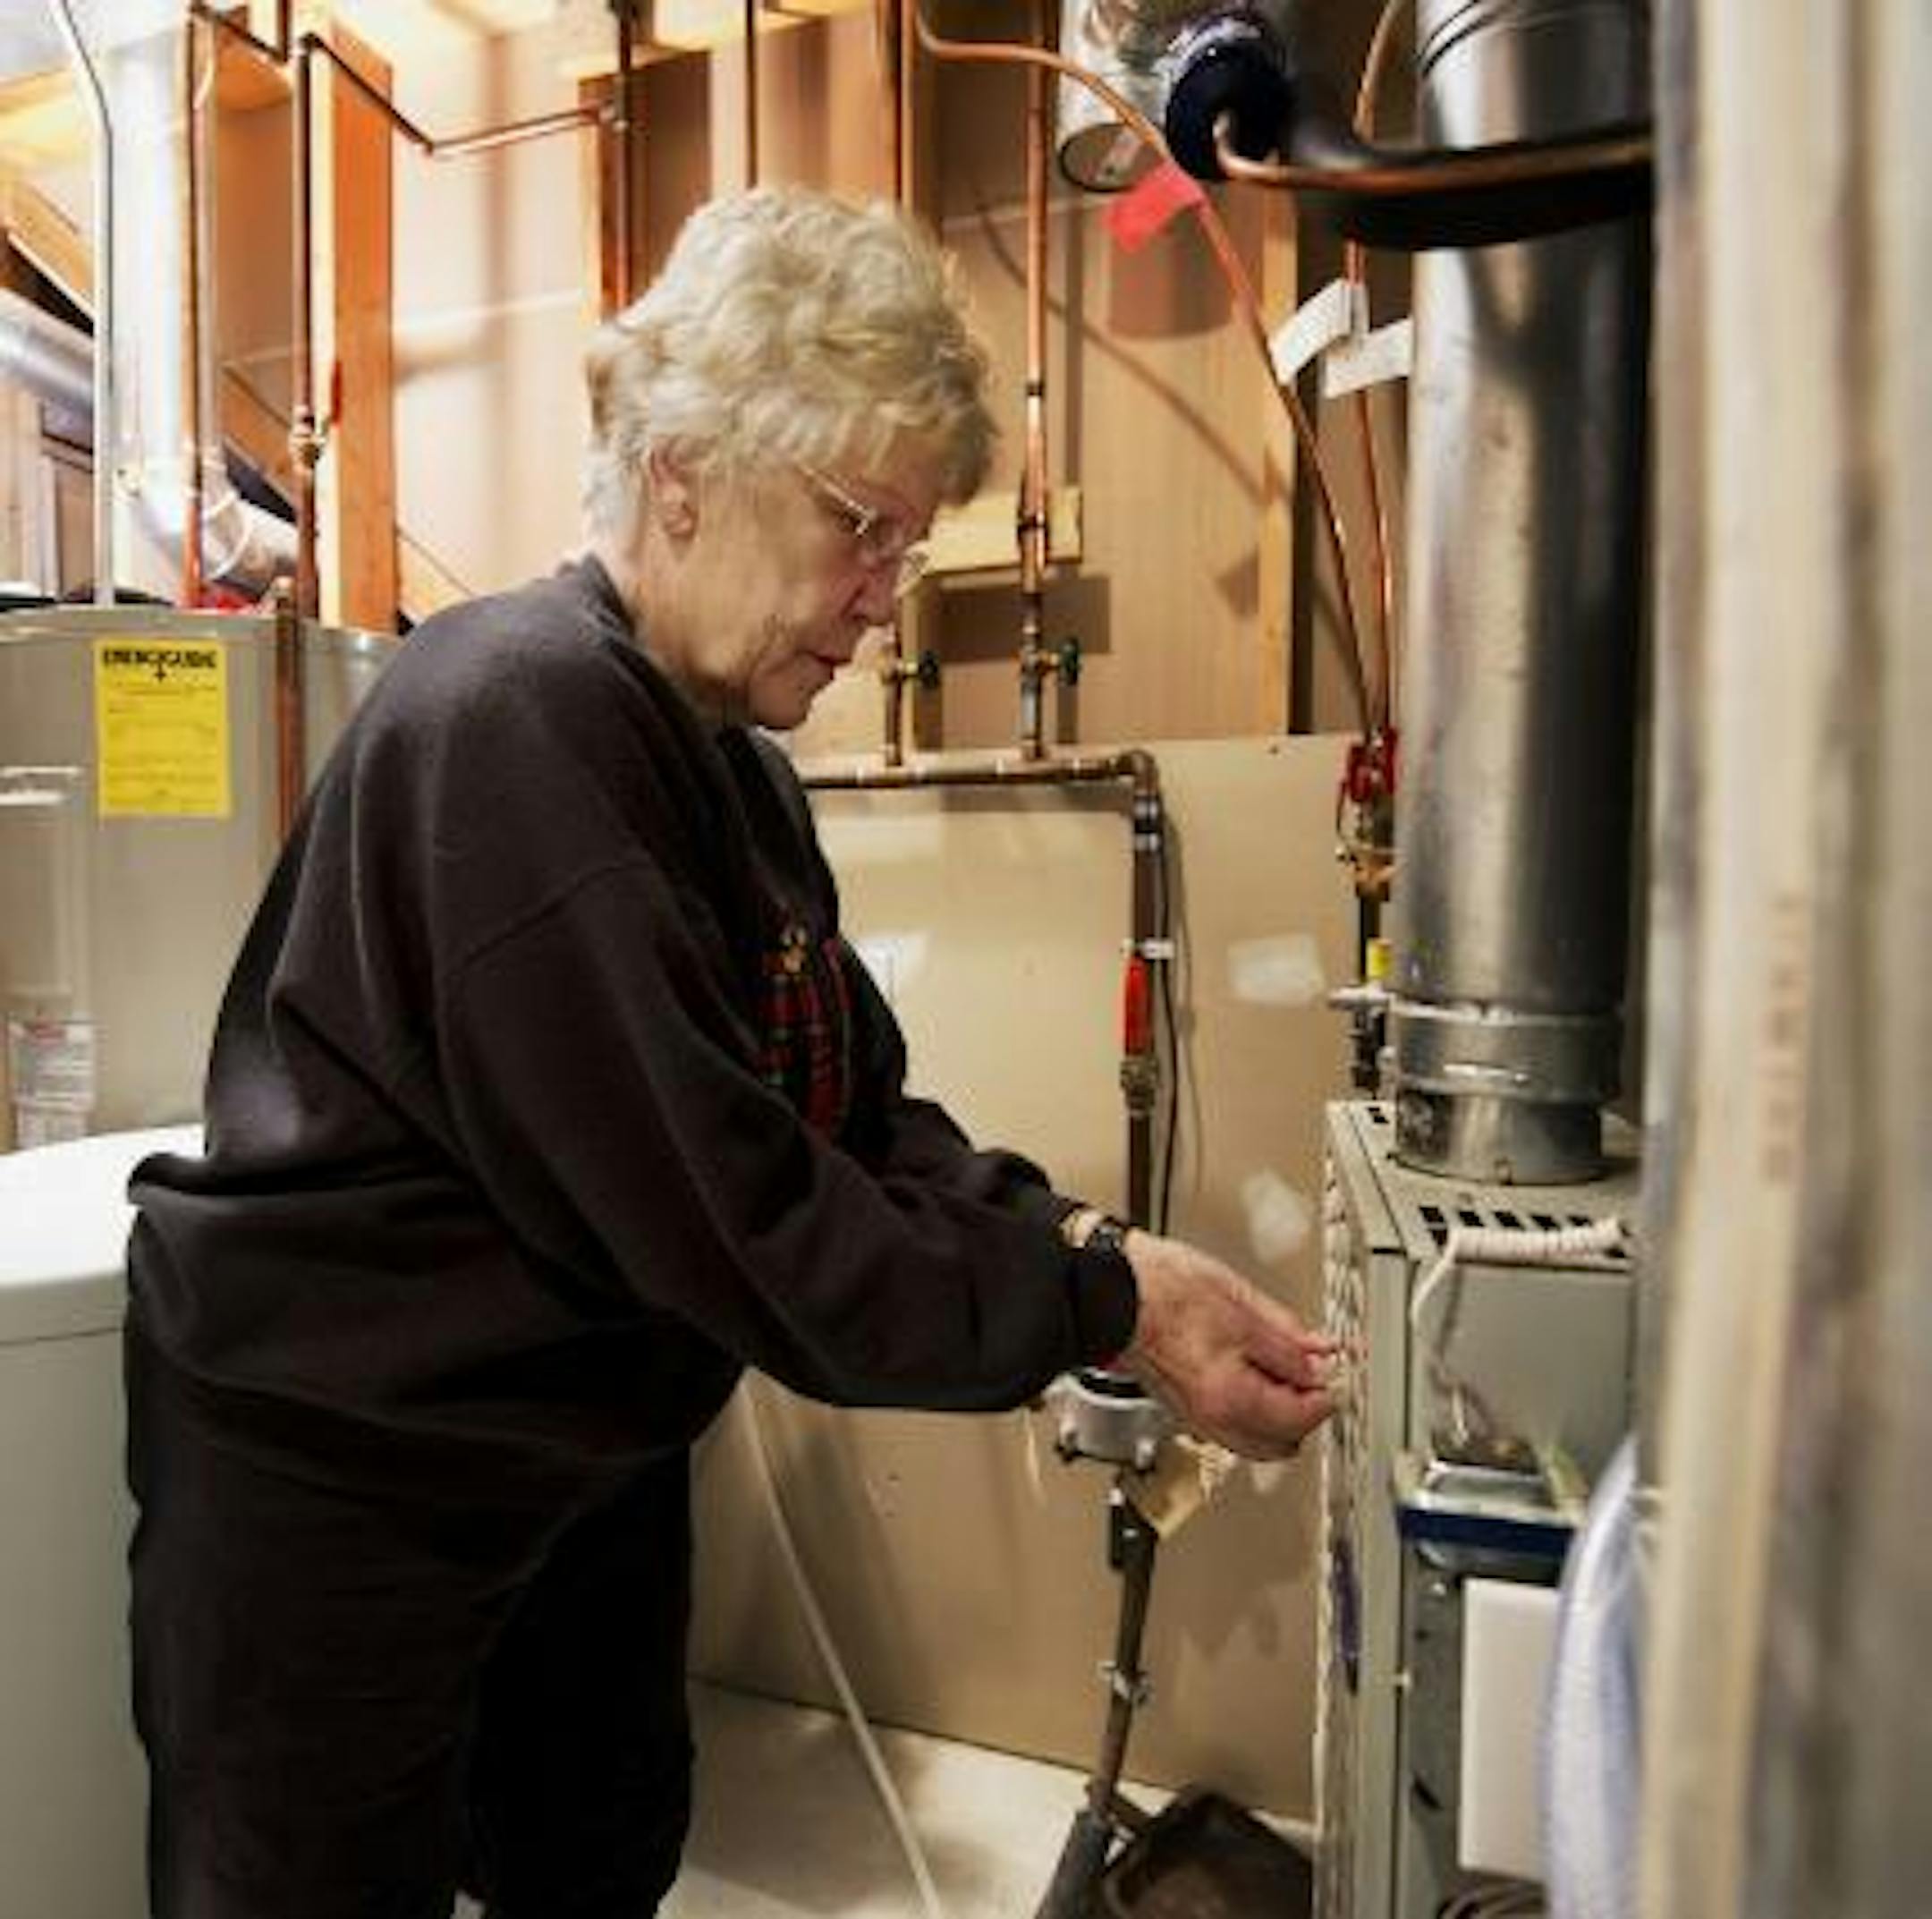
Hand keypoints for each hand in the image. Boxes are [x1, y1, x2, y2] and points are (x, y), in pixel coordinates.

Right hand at [1116, 1231, 1338, 1461]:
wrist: (1111, 1292)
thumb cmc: (1162, 1291)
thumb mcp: (1241, 1304)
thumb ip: (1288, 1339)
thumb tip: (1320, 1358)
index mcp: (1232, 1398)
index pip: (1304, 1417)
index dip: (1330, 1391)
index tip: (1339, 1369)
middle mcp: (1214, 1420)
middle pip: (1282, 1442)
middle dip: (1305, 1410)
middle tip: (1316, 1373)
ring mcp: (1196, 1416)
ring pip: (1256, 1438)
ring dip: (1279, 1413)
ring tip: (1287, 1370)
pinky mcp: (1184, 1405)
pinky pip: (1232, 1424)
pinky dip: (1252, 1407)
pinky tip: (1254, 1370)